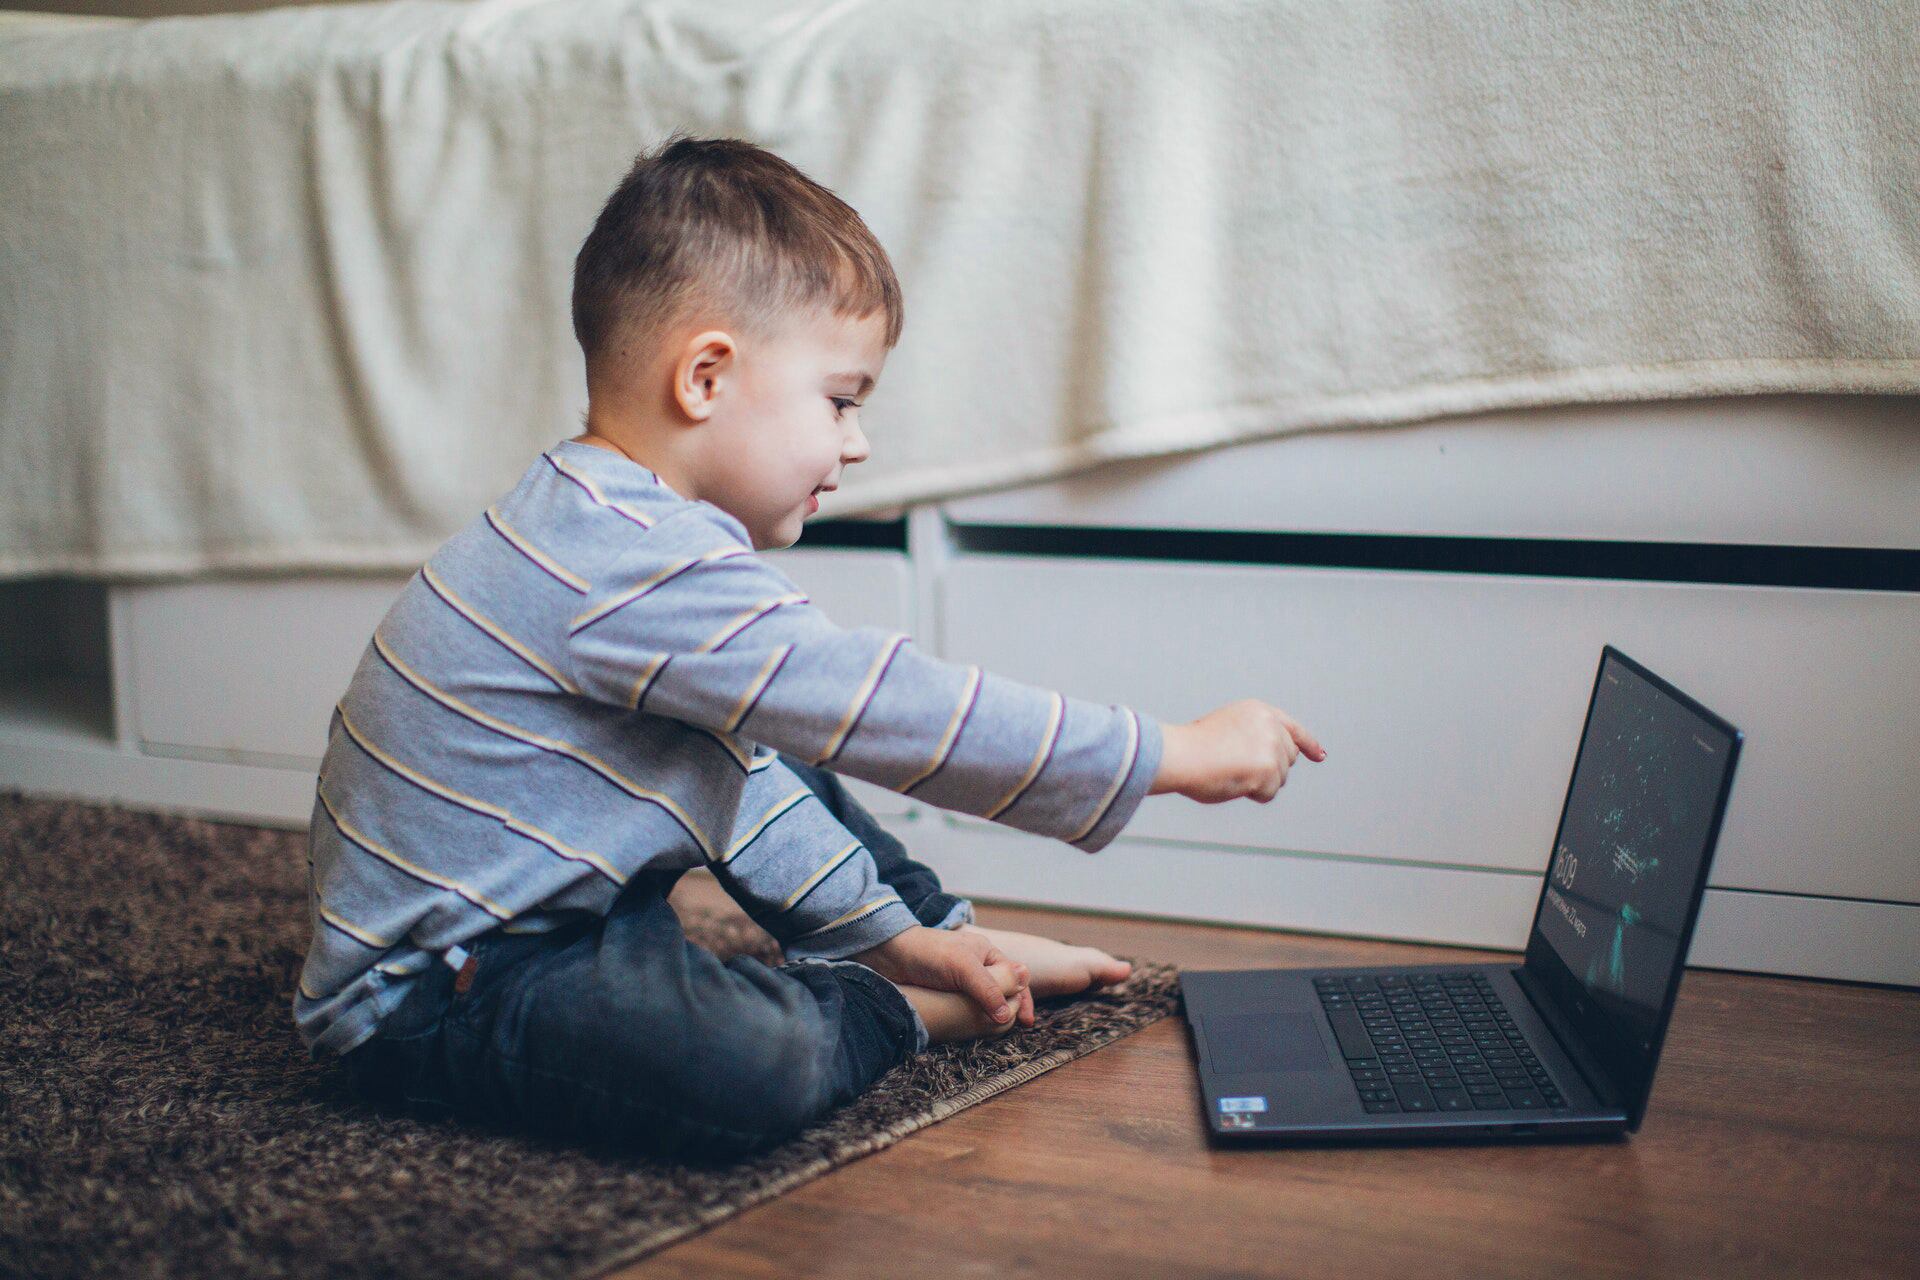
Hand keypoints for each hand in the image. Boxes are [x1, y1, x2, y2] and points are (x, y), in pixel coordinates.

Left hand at [849, 925, 1034, 1026]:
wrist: (890, 954)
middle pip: (1004, 991)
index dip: (1024, 999)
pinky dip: (976, 1018)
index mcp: (987, 953)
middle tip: (1015, 1029)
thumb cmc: (929, 953)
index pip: (1016, 978)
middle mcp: (978, 965)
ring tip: (997, 1032)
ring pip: (986, 1001)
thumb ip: (989, 988)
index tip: (1027, 1023)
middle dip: (1011, 1009)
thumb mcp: (964, 968)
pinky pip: (968, 1007)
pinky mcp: (947, 992)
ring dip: (993, 1015)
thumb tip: (1009, 1014)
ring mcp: (962, 980)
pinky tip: (974, 1028)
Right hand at [1150, 700, 1326, 802]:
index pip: (1293, 728)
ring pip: (1279, 779)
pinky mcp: (1269, 768)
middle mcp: (1271, 725)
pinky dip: (1253, 794)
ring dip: (1258, 783)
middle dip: (1270, 769)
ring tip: (1230, 772)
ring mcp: (1272, 746)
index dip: (1308, 744)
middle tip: (1239, 769)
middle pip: (1287, 758)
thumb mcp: (1228, 729)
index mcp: (1259, 711)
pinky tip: (1234, 781)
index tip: (1319, 756)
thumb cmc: (1193, 748)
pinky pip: (1269, 793)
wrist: (1182, 755)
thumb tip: (1265, 767)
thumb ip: (1252, 739)